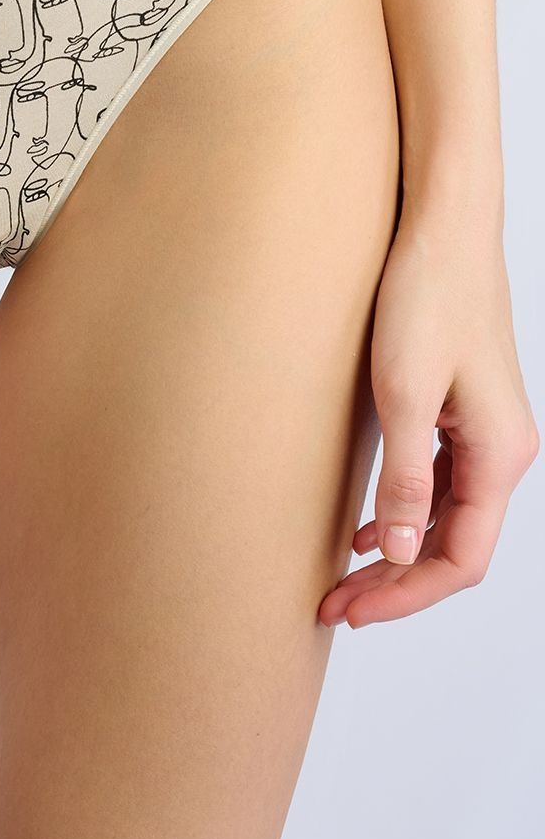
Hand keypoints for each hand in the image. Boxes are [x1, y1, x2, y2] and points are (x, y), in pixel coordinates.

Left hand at [319, 208, 537, 626]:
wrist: (443, 228)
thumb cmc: (425, 297)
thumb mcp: (403, 392)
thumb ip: (404, 479)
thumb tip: (401, 555)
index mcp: (500, 455)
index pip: (460, 559)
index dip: (406, 594)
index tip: (350, 610)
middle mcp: (503, 450)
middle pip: (456, 546)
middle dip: (397, 583)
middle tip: (334, 606)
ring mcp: (487, 430)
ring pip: (448, 518)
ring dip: (399, 552)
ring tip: (343, 578)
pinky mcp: (464, 409)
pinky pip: (441, 483)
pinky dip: (406, 513)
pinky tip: (367, 525)